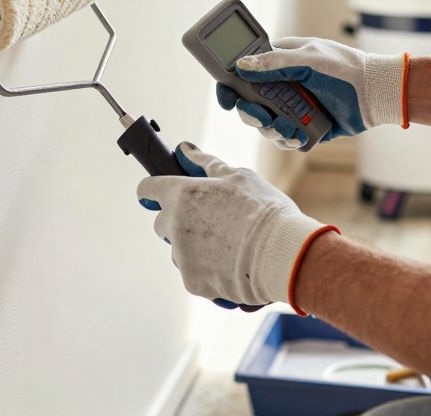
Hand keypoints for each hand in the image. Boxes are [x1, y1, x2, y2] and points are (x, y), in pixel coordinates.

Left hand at [136, 142, 334, 310]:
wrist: (282, 255)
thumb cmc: (264, 210)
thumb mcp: (238, 176)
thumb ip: (205, 163)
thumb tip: (183, 149)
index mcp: (181, 194)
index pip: (148, 189)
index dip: (152, 191)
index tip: (157, 195)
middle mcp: (174, 225)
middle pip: (162, 223)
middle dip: (178, 222)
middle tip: (211, 222)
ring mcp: (181, 256)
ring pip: (179, 251)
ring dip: (194, 248)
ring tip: (229, 246)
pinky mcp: (192, 282)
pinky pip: (193, 274)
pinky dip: (208, 271)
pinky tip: (232, 266)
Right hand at [217, 37, 405, 148]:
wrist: (376, 95)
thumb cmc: (345, 70)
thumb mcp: (308, 61)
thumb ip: (274, 63)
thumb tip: (240, 65)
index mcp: (281, 62)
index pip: (245, 71)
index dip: (231, 84)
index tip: (226, 97)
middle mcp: (284, 85)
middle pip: (250, 102)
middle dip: (252, 113)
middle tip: (261, 116)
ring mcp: (294, 106)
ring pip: (266, 124)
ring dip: (271, 129)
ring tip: (288, 129)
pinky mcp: (305, 125)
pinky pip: (285, 138)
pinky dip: (288, 140)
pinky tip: (299, 137)